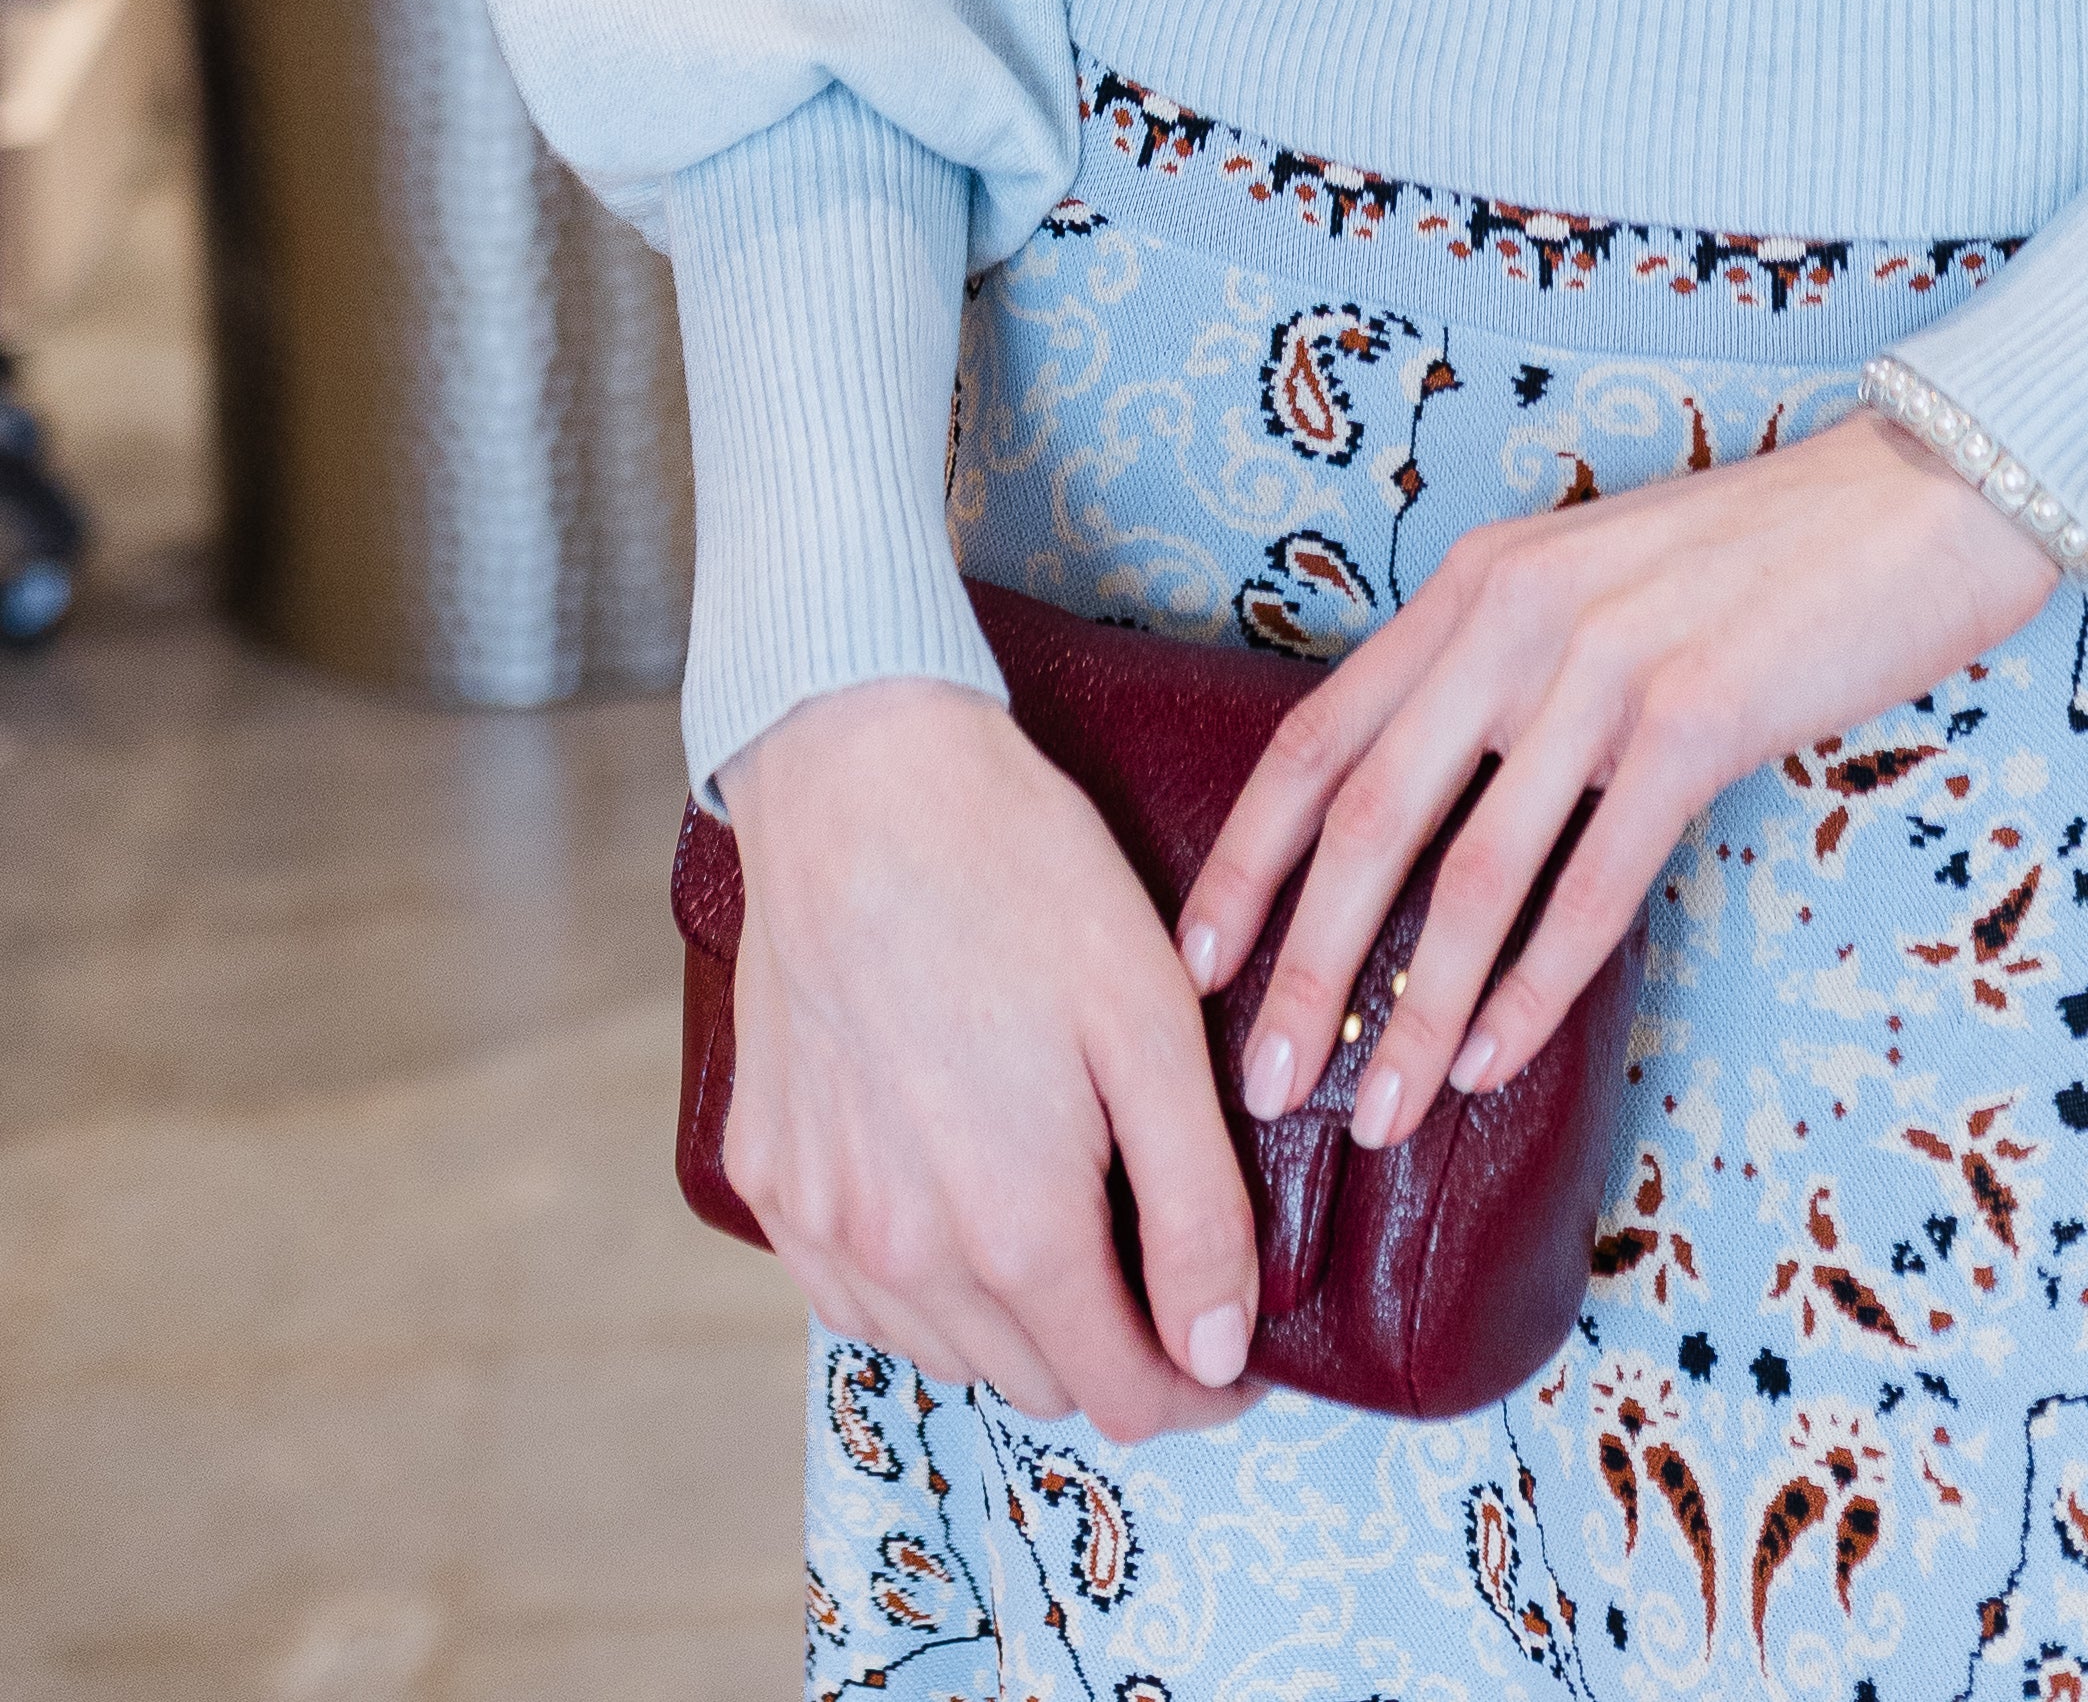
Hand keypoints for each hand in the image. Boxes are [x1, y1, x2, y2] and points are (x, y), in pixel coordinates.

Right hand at [720, 676, 1258, 1431]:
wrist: (857, 780)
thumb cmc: (1021, 876)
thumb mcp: (1153, 1023)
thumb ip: (1197, 1206)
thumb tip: (1219, 1348)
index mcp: (1015, 1227)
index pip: (1125, 1392)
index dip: (1199, 1385)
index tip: (1235, 1353)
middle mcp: (904, 1256)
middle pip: (1037, 1382)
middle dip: (1113, 1352)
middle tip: (1162, 1270)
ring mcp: (820, 1223)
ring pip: (943, 1350)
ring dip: (1016, 1326)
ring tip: (1067, 1229)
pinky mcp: (766, 1178)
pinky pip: (855, 1295)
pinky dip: (919, 1287)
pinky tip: (955, 1206)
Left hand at [1177, 402, 2061, 1155]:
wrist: (1924, 495)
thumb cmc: (1763, 560)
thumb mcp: (1597, 586)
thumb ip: (1505, 676)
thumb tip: (1427, 821)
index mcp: (1477, 582)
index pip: (1319, 734)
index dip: (1247, 856)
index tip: (1195, 959)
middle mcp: (1518, 614)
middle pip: (1369, 818)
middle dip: (1302, 966)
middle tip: (1260, 1084)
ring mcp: (1604, 666)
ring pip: (1470, 871)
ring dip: (1413, 1010)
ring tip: (1374, 1113)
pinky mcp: (1697, 721)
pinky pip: (1592, 882)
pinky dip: (1535, 988)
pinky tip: (1498, 1062)